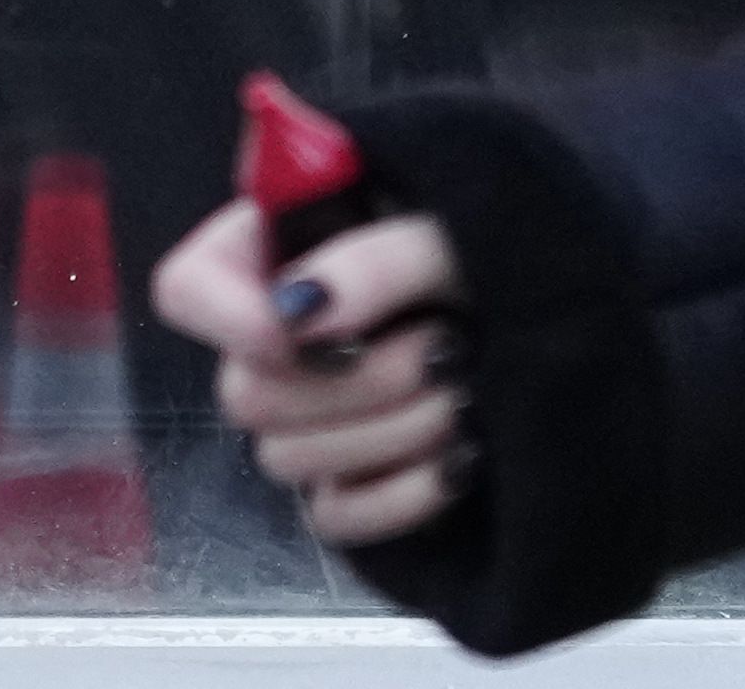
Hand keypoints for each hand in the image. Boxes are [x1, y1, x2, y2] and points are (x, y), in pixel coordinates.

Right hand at [153, 196, 474, 545]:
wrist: (556, 307)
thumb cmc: (486, 242)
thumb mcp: (445, 225)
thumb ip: (373, 257)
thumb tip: (300, 312)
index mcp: (273, 251)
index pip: (188, 286)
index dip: (227, 315)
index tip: (296, 326)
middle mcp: (274, 341)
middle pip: (244, 393)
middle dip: (354, 381)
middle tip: (443, 348)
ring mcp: (306, 420)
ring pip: (287, 461)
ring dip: (391, 430)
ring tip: (469, 391)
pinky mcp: (346, 482)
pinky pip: (334, 518)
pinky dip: (400, 496)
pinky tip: (460, 459)